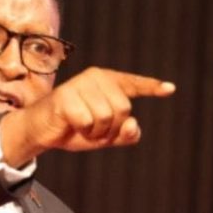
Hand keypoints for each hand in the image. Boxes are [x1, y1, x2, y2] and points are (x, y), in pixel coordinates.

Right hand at [0, 67, 174, 166]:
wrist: (42, 132)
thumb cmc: (74, 128)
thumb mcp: (105, 135)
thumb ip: (126, 133)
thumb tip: (133, 125)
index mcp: (107, 82)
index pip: (133, 84)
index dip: (152, 87)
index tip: (170, 89)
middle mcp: (95, 77)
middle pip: (123, 109)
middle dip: (111, 128)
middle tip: (93, 130)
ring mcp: (80, 84)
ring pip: (107, 116)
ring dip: (96, 132)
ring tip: (82, 128)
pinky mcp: (66, 96)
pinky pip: (88, 121)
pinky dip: (83, 131)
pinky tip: (72, 125)